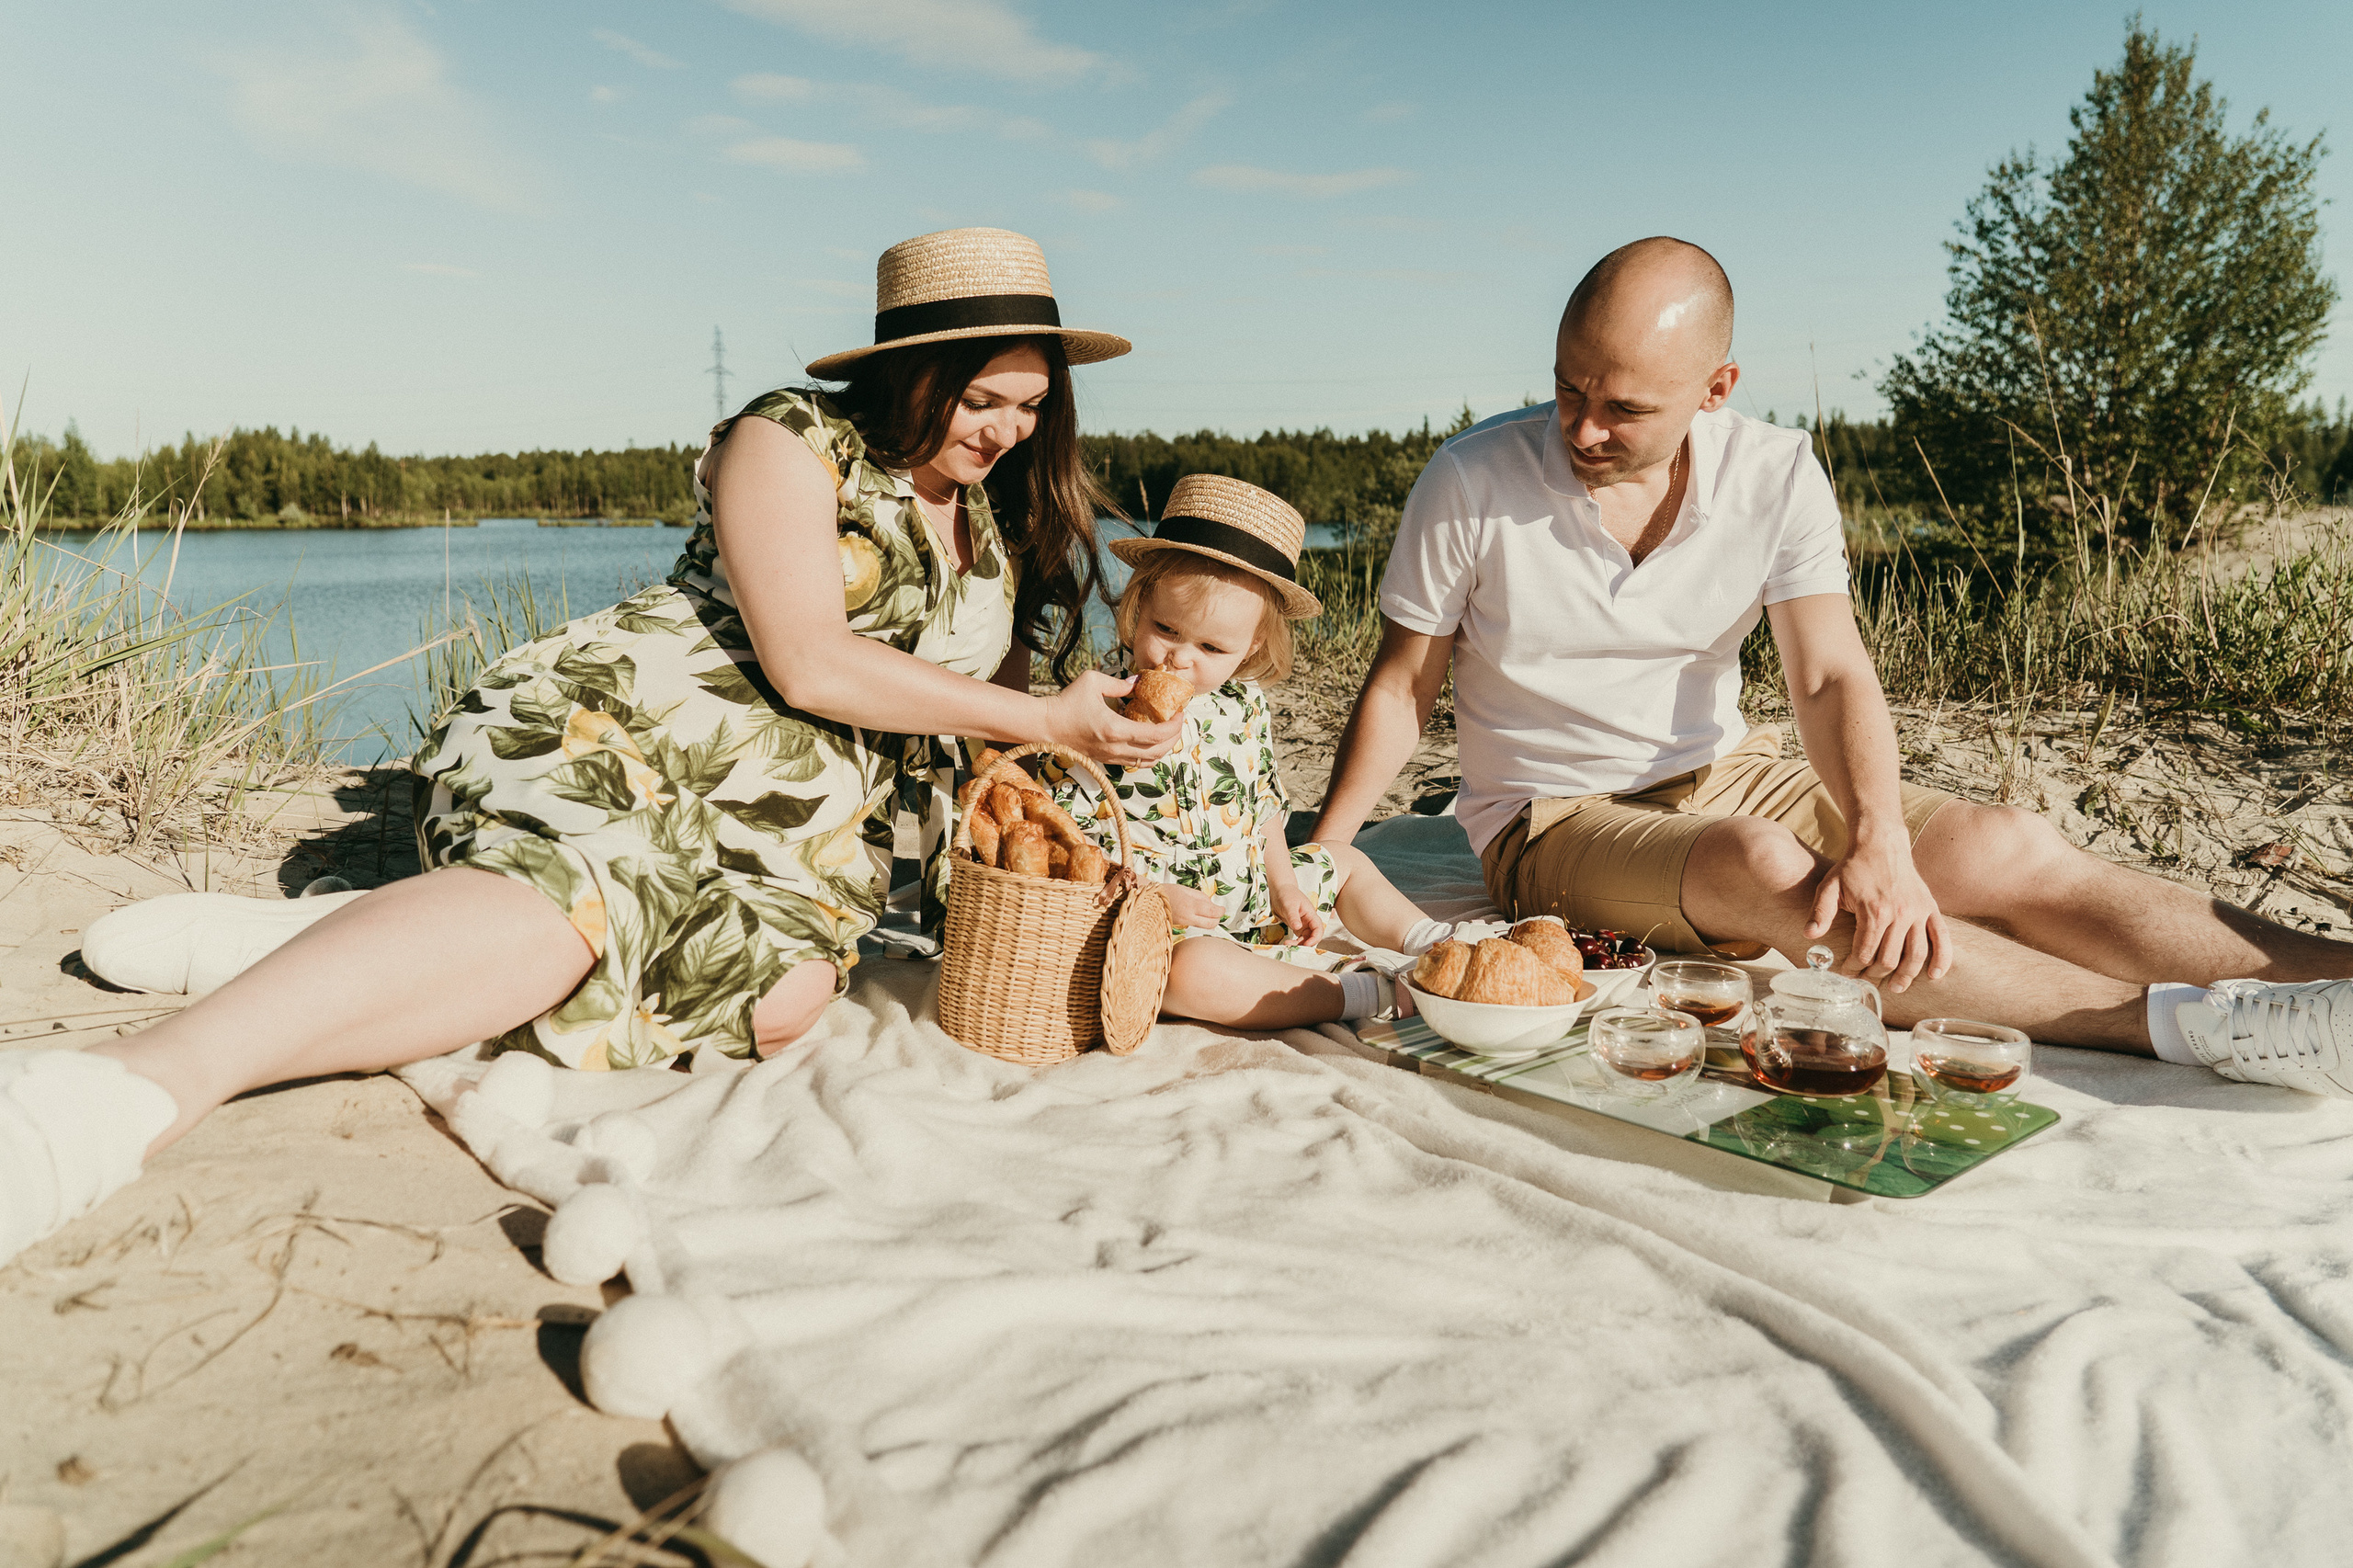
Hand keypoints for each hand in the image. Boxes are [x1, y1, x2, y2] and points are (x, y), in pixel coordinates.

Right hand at [1039, 671, 1182, 767]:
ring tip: (1167, 732)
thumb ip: (1119, 683)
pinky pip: (1135, 762)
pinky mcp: (1105, 760)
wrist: (1044, 726)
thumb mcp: (1092, 681)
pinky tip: (1149, 739)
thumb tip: (1138, 683)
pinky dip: (1148, 753)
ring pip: (1148, 761)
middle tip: (1178, 721)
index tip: (1180, 713)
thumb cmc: (1066, 702)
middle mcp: (1116, 748)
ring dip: (1163, 748)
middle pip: (1158, 752)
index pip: (1156, 735)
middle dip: (1174, 737)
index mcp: (1116, 729)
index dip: (1174, 726)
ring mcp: (1110, 757)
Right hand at [1157, 881, 1225, 930]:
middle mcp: (1187, 917)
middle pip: (1211, 924)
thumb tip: (1210, 903)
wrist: (1147, 901)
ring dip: (1209, 920)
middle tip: (1218, 912)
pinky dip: (1199, 921)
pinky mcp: (1180, 926)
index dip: (1220, 911)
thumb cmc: (1164, 892)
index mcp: (1190, 905)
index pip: (1212, 912)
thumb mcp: (1185, 889)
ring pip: (1204, 926)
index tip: (1222, 908)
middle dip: (1217, 919)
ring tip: (1205, 910)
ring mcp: (1184, 923)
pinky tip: (1195, 913)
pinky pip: (1195, 925)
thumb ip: (1200, 896)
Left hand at [1269, 877, 1325, 946]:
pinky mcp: (1297, 926)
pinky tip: (1288, 943)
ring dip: (1299, 944)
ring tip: (1288, 945)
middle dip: (1306, 944)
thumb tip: (1298, 927)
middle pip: (1313, 935)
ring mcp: (1303, 924)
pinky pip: (1299, 937)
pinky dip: (1295, 942)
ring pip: (1306, 938)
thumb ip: (1293, 916)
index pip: (1318, 928)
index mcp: (1310, 914)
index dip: (1315, 938)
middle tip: (1294, 947)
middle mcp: (1309, 920)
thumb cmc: (1287, 894)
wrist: (1280, 890)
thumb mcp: (1289, 905)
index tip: (1307, 944)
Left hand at [1807, 837, 1949, 992]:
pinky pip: (1942, 938)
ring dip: (1907, 975)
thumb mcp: (1830, 887)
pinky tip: (1934, 974)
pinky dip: (1942, 959)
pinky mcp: (1931, 907)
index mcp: (1874, 911)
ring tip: (1896, 986)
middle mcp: (1900, 913)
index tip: (1846, 973)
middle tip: (1867, 981)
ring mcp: (1918, 911)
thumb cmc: (1853, 867)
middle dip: (1875, 974)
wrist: (1881, 843)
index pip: (1865, 952)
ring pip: (1917, 954)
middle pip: (1890, 958)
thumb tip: (1809, 936)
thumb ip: (1820, 912)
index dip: (1853, 968)